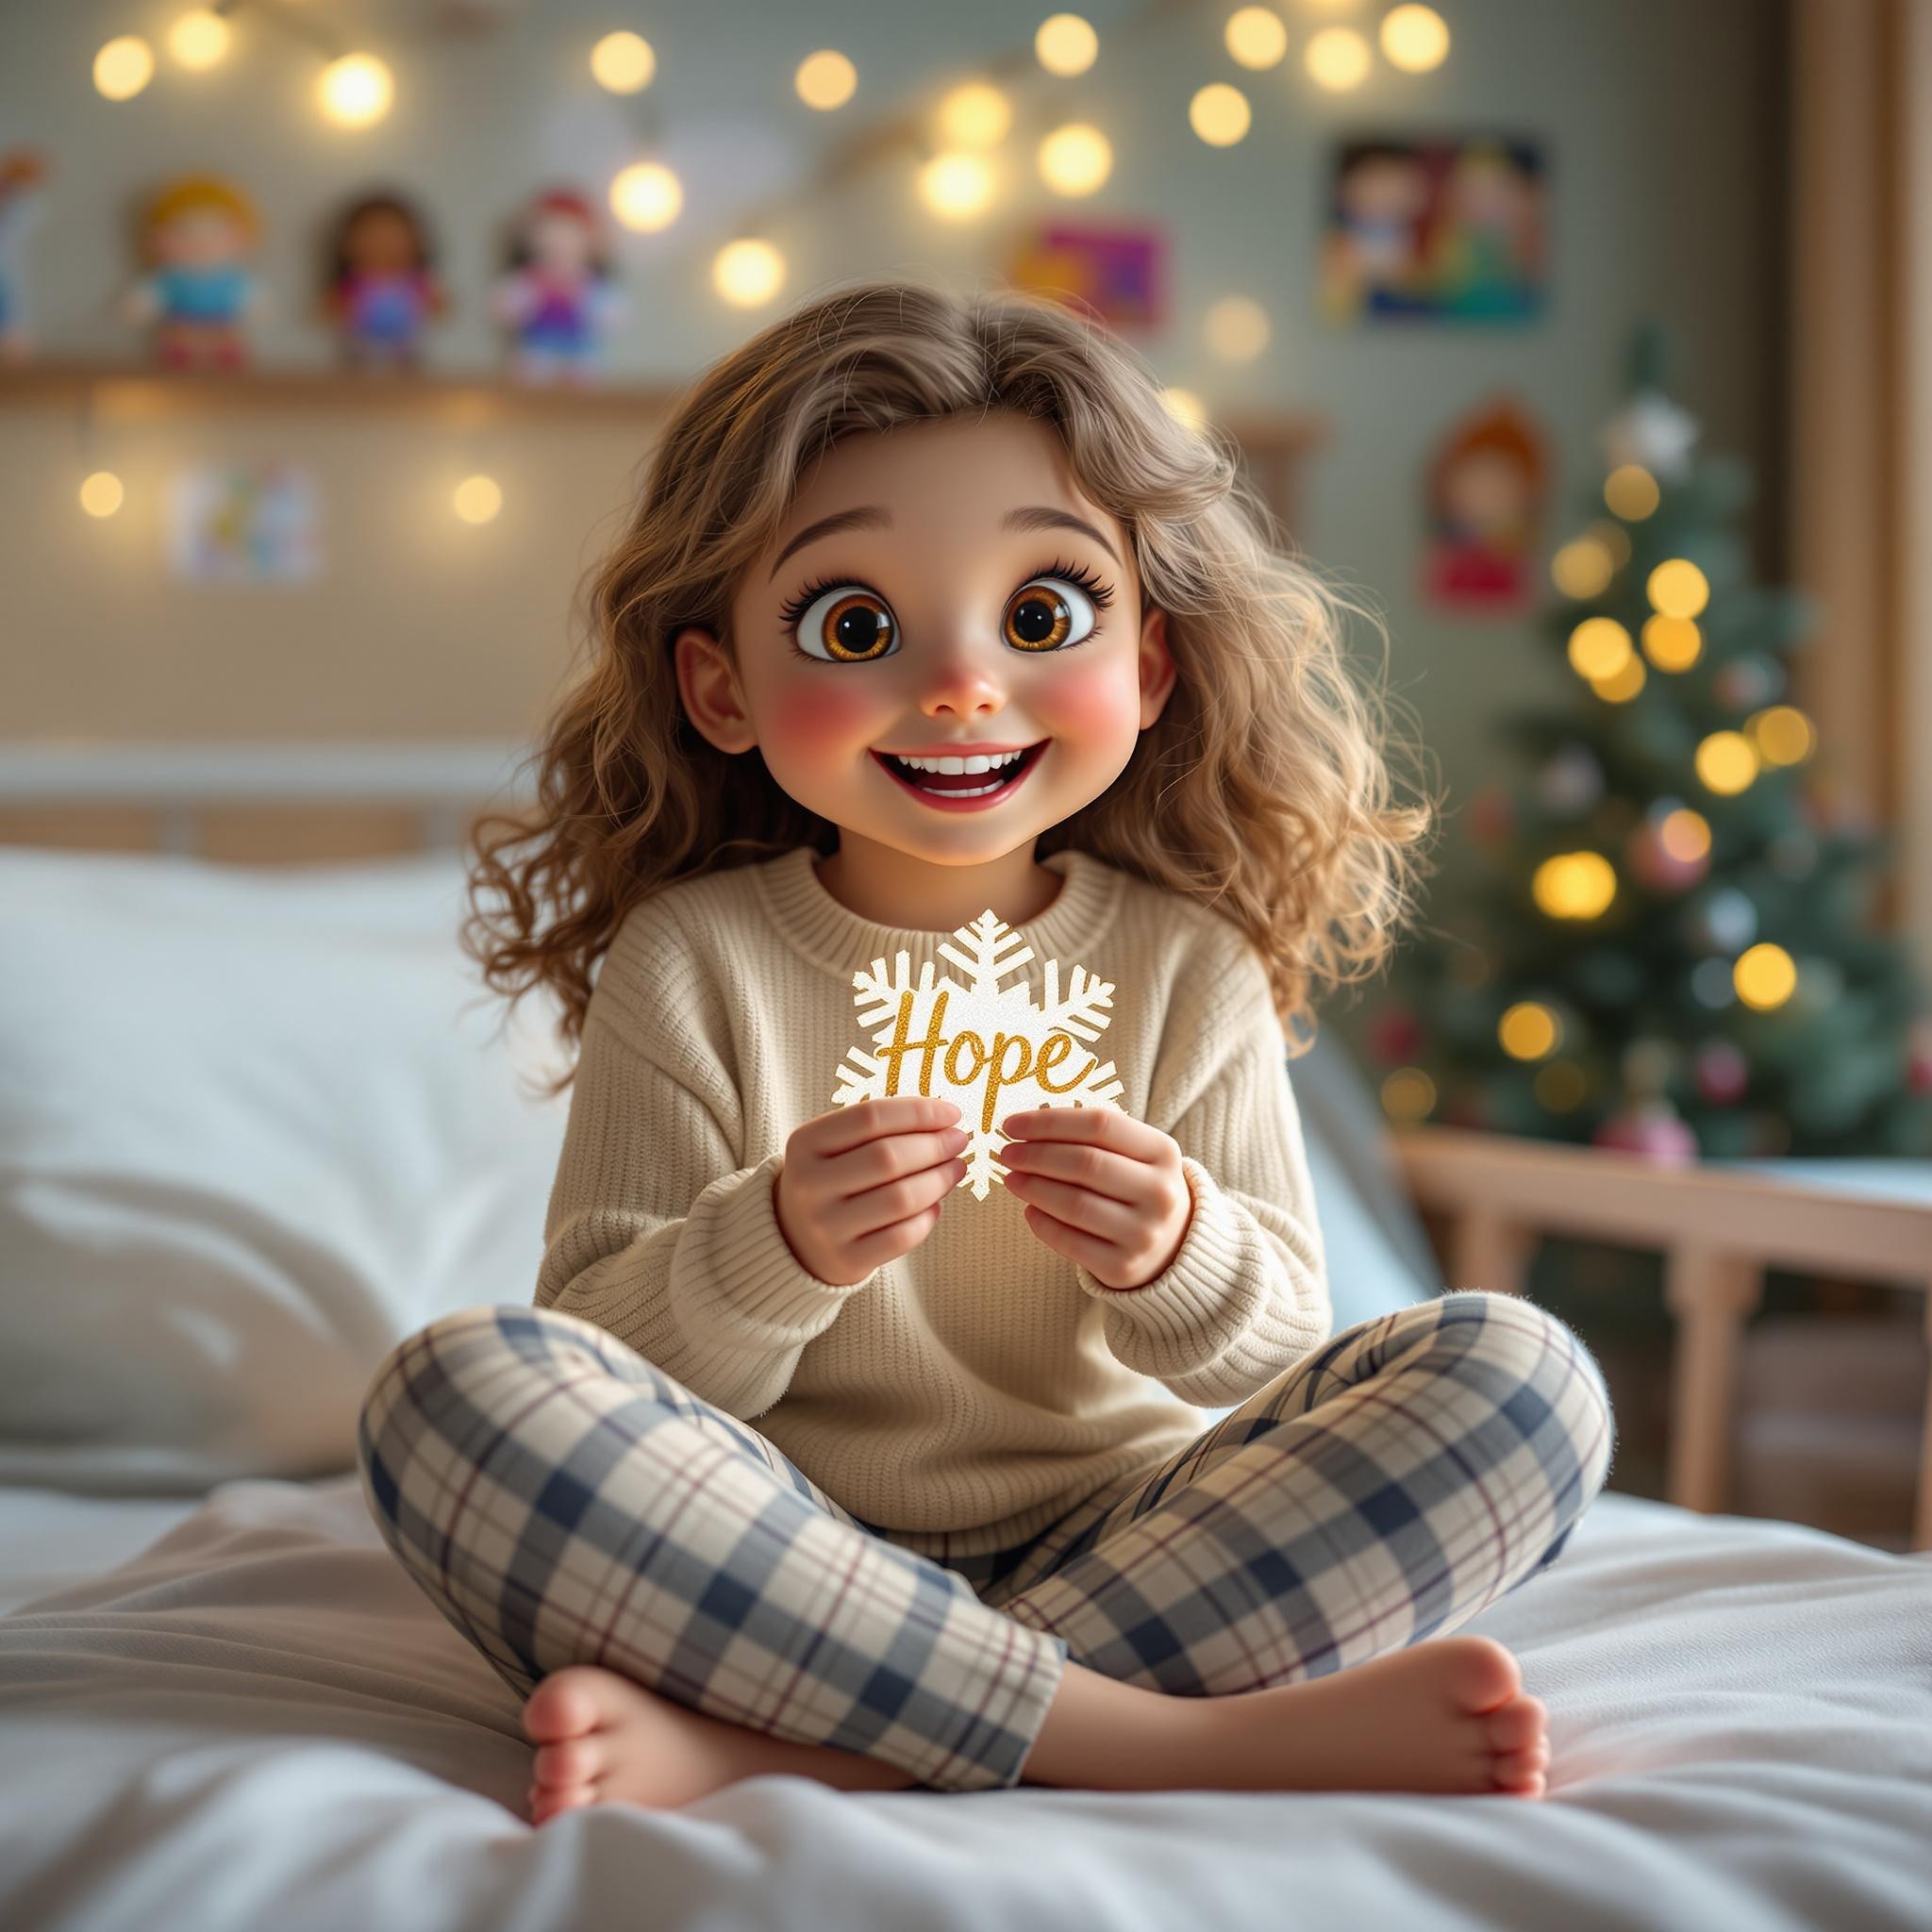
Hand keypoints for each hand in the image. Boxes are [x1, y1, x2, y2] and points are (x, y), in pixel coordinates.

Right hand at [774, 1095, 968, 1286]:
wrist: (797, 1238)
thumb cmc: (833, 1178)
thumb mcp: (837, 1145)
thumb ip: (882, 1128)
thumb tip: (946, 1121)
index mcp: (805, 1143)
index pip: (870, 1117)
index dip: (918, 1112)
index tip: (952, 1113)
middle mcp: (809, 1185)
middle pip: (888, 1157)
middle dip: (935, 1146)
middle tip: (959, 1141)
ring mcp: (826, 1226)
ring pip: (901, 1198)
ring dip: (939, 1180)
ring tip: (956, 1168)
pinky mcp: (847, 1259)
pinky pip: (902, 1236)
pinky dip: (928, 1217)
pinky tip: (935, 1204)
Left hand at [996, 1107, 1192, 1290]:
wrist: (1172, 1246)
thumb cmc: (1136, 1187)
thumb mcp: (1134, 1154)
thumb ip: (1090, 1136)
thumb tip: (1026, 1127)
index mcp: (1163, 1152)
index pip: (1100, 1124)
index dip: (1049, 1122)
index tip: (1012, 1124)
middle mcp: (1160, 1193)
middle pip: (1085, 1163)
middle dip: (1036, 1155)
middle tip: (1007, 1153)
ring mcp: (1144, 1233)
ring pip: (1074, 1204)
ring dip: (1033, 1188)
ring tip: (1011, 1179)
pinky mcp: (1123, 1267)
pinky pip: (1070, 1242)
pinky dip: (1042, 1223)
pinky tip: (1029, 1209)